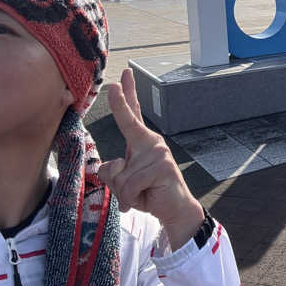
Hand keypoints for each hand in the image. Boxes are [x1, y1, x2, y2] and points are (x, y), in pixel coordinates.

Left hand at [98, 68, 203, 250]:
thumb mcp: (123, 183)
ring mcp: (159, 152)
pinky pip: (130, 185)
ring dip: (124, 193)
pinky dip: (132, 199)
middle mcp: (152, 142)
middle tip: (112, 84)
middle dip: (119, 103)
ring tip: (140, 195)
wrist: (173, 210)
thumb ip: (112, 173)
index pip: (133, 115)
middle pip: (128, 122)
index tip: (124, 75)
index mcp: (142, 143)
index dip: (128, 95)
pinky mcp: (162, 167)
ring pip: (122, 174)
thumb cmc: (148, 193)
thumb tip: (113, 165)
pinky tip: (145, 198)